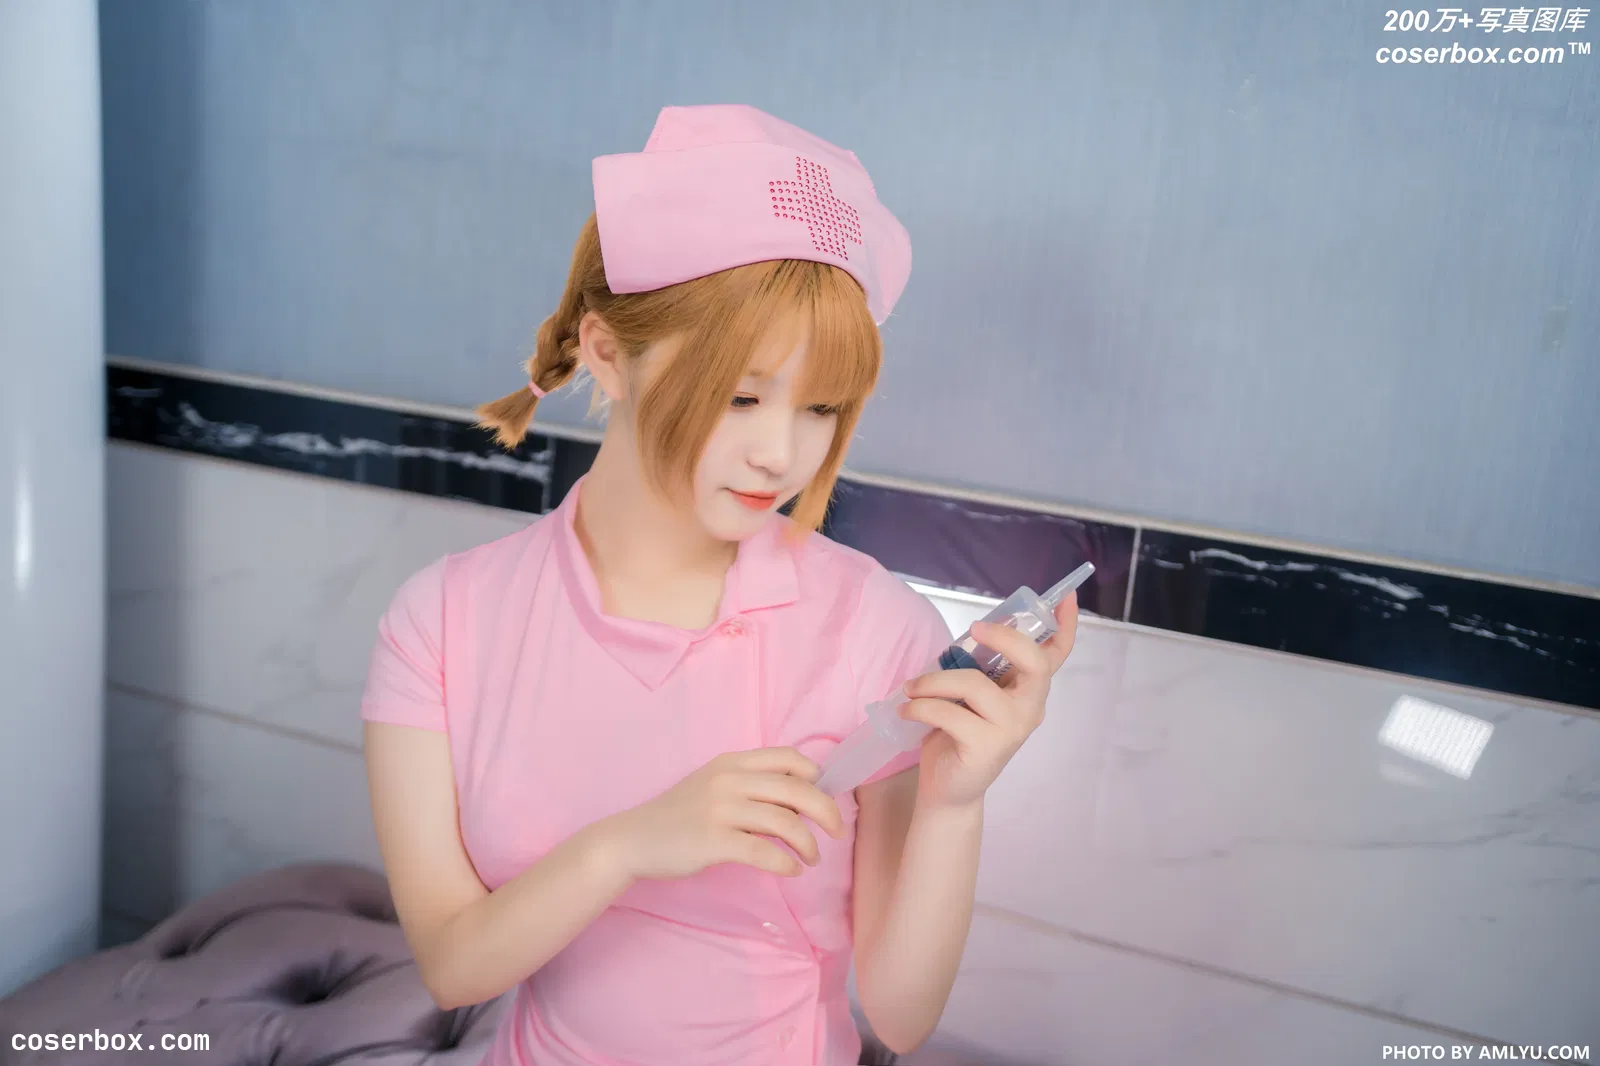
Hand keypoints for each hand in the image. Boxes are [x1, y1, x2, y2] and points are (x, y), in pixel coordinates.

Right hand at [596, 747, 845, 881]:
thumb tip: (800, 800)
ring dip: (808, 844)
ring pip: (785, 821)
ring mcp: (720, 809)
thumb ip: (750, 787)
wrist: (633, 839)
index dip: (815, 775)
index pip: (788, 757)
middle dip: (826, 812)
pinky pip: (764, 851)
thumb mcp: (714, 786)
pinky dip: (786, 864)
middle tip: (837, 833)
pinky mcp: (713, 841)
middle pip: (796, 789)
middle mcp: (729, 780)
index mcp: (732, 762)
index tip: (826, 796)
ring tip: (810, 859)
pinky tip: (791, 871)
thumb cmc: (679, 816)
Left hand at [899, 590, 1079, 809]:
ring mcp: (1011, 729)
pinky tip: (907, 710)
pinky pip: (947, 713)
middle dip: (1004, 637)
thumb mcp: (973, 696)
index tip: (1066, 596)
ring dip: (933, 681)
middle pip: (1034, 662)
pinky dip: (920, 707)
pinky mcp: (987, 747)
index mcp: (1028, 691)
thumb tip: (972, 635)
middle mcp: (1030, 708)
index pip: (1056, 656)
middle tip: (974, 629)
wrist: (949, 788)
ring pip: (973, 684)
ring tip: (912, 688)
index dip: (1065, 625)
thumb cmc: (960, 735)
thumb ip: (982, 669)